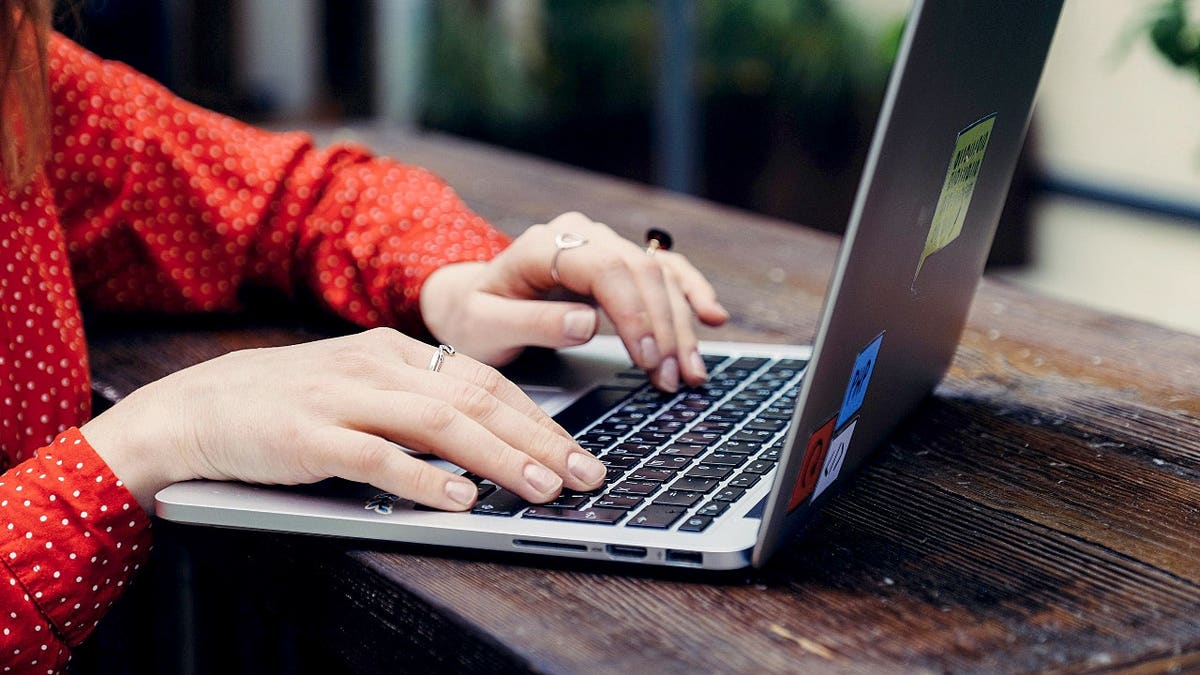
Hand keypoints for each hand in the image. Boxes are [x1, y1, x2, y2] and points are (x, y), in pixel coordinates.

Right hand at [80, 328, 606, 511]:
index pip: (483, 381)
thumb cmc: (287, 403)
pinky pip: (374, 457)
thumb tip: (485, 438)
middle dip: (538, 438)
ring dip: (497, 457)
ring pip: (437, 423)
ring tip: (540, 487)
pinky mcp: (309, 438)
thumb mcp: (359, 385)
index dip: (537, 416)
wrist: (194, 407)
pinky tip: (458, 498)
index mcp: (393, 351)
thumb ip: (415, 403)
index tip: (578, 449)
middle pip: (474, 400)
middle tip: (583, 474)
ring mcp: (342, 399)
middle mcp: (376, 367)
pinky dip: (420, 478)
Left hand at [419, 212, 728, 390]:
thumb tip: (586, 323)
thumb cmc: (474, 316)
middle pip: (640, 273)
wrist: (471, 301)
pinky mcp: (618, 264)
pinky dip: (690, 293)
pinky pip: (664, 271)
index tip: (646, 357)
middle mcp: (580, 236)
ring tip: (689, 373)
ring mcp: (603, 246)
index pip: (605, 269)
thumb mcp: (485, 327)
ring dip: (681, 325)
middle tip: (670, 378)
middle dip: (663, 328)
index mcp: (544, 245)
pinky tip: (712, 317)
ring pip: (659, 276)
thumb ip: (531, 324)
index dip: (633, 313)